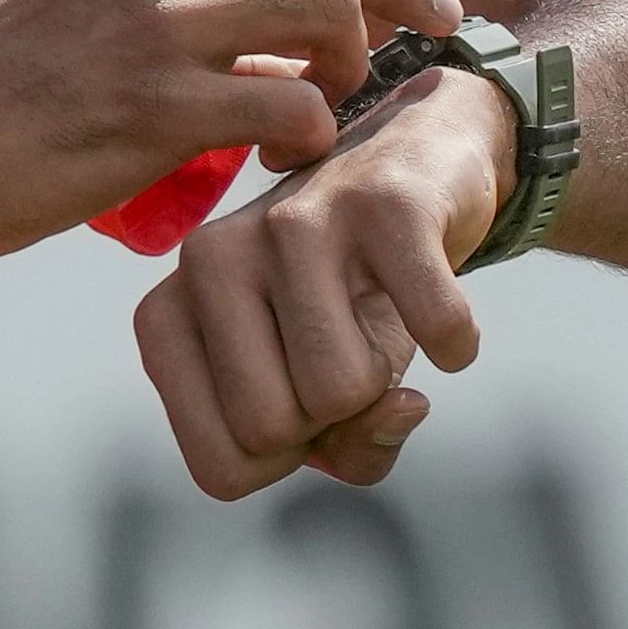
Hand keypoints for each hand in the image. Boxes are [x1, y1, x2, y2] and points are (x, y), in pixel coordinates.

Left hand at [130, 64, 515, 499]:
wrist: (416, 163)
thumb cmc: (349, 296)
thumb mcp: (322, 384)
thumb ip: (346, 448)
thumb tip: (396, 411)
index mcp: (170, 313)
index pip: (218, 466)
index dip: (285, 462)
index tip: (301, 403)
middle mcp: (208, 260)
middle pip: (270, 430)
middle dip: (330, 421)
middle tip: (343, 356)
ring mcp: (292, 223)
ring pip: (339, 388)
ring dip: (387, 380)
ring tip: (377, 321)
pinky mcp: (381, 204)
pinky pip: (432, 327)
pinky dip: (457, 341)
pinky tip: (441, 311)